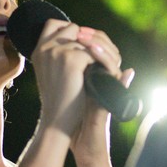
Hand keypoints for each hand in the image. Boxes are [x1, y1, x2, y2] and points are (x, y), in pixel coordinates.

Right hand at [31, 18, 93, 136]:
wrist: (58, 122)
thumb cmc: (60, 102)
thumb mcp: (58, 74)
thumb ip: (65, 54)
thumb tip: (87, 38)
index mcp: (38, 50)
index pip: (53, 24)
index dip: (71, 30)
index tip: (84, 46)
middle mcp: (45, 47)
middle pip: (74, 28)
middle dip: (89, 40)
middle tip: (99, 58)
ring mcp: (57, 51)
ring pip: (87, 41)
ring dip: (99, 53)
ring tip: (106, 67)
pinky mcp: (71, 59)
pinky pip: (94, 54)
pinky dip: (101, 64)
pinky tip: (102, 76)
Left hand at [70, 26, 130, 166]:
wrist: (73, 137)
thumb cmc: (67, 114)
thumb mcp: (65, 86)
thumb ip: (64, 69)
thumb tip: (51, 48)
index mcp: (97, 74)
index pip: (102, 46)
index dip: (91, 35)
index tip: (75, 29)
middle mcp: (107, 78)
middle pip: (110, 47)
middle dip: (95, 36)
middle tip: (80, 31)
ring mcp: (111, 86)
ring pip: (114, 55)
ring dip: (100, 43)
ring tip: (84, 37)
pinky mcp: (112, 94)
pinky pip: (115, 72)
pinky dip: (104, 59)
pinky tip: (91, 52)